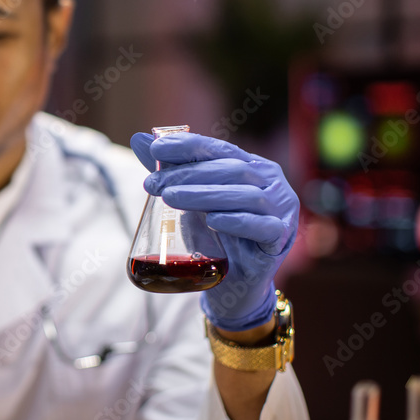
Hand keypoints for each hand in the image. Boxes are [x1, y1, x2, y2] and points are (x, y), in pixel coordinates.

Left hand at [130, 132, 298, 331]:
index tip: (155, 149)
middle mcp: (270, 182)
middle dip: (188, 175)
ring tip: (170, 198)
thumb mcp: (191, 199)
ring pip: (245, 196)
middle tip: (153, 184)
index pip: (219, 148)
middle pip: (230, 170)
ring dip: (205, 195)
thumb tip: (138, 139)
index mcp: (251, 165)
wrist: (235, 280)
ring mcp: (280, 210)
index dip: (189, 146)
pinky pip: (262, 227)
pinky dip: (237, 222)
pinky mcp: (281, 238)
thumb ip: (170, 170)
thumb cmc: (215, 232)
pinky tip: (213, 220)